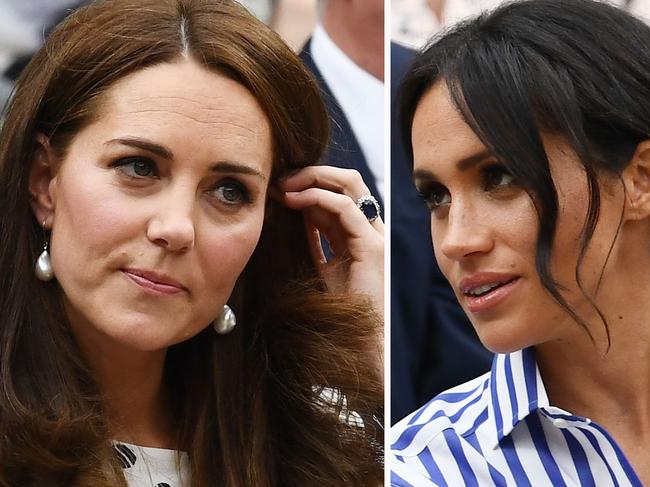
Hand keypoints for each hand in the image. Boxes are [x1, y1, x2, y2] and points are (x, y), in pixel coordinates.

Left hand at [278, 166, 383, 316]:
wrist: (359, 342)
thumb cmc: (341, 310)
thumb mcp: (323, 267)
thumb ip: (316, 240)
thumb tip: (296, 211)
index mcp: (360, 234)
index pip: (339, 193)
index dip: (309, 183)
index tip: (279, 187)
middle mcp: (371, 230)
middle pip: (347, 181)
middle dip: (312, 173)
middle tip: (280, 180)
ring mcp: (375, 236)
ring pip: (349, 185)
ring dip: (312, 179)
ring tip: (283, 186)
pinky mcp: (372, 246)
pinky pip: (346, 208)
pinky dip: (317, 198)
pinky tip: (294, 201)